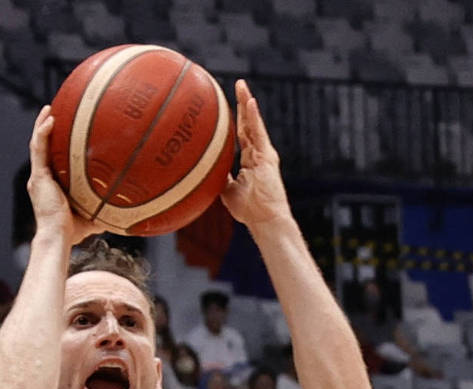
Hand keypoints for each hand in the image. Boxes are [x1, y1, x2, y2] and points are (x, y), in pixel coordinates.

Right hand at [26, 105, 98, 245]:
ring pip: (37, 144)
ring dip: (42, 125)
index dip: (55, 146)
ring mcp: (39, 176)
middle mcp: (42, 178)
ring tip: (49, 109)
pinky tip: (50, 120)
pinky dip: (43, 133)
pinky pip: (39, 149)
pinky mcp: (38, 176)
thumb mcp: (92, 216)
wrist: (59, 236)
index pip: (52, 160)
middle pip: (43, 148)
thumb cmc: (73, 231)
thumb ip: (104, 210)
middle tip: (54, 113)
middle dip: (46, 130)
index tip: (64, 132)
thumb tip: (124, 213)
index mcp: (51, 185)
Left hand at [219, 82, 292, 231]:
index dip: (236, 119)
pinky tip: (249, 102)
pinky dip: (255, 117)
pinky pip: (259, 133)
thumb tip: (203, 166)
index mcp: (250, 160)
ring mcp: (264, 153)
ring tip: (241, 86)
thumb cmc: (248, 211)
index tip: (227, 104)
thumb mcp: (226, 190)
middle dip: (242, 103)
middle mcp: (258, 153)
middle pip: (249, 123)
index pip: (242, 134)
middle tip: (237, 85)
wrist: (265, 220)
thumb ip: (219, 176)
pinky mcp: (268, 156)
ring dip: (247, 103)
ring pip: (254, 123)